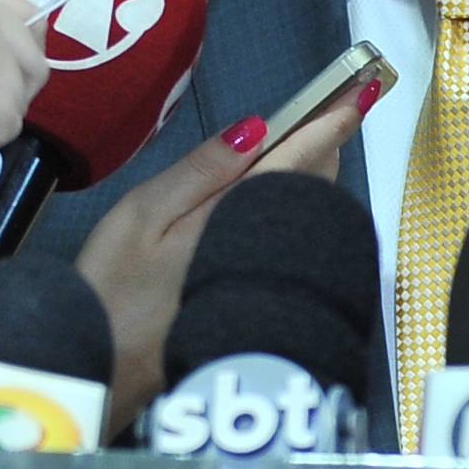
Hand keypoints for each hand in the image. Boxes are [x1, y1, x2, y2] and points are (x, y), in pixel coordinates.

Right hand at [77, 80, 369, 425]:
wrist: (110, 375)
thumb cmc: (113, 293)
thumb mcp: (142, 215)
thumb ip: (200, 170)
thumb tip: (255, 130)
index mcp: (237, 219)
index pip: (298, 159)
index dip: (330, 123)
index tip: (359, 94)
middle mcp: (267, 251)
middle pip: (312, 186)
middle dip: (325, 145)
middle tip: (335, 108)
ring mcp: (269, 279)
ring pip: (307, 215)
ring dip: (312, 177)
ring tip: (308, 145)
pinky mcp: (263, 300)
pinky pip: (296, 243)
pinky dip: (296, 211)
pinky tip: (279, 204)